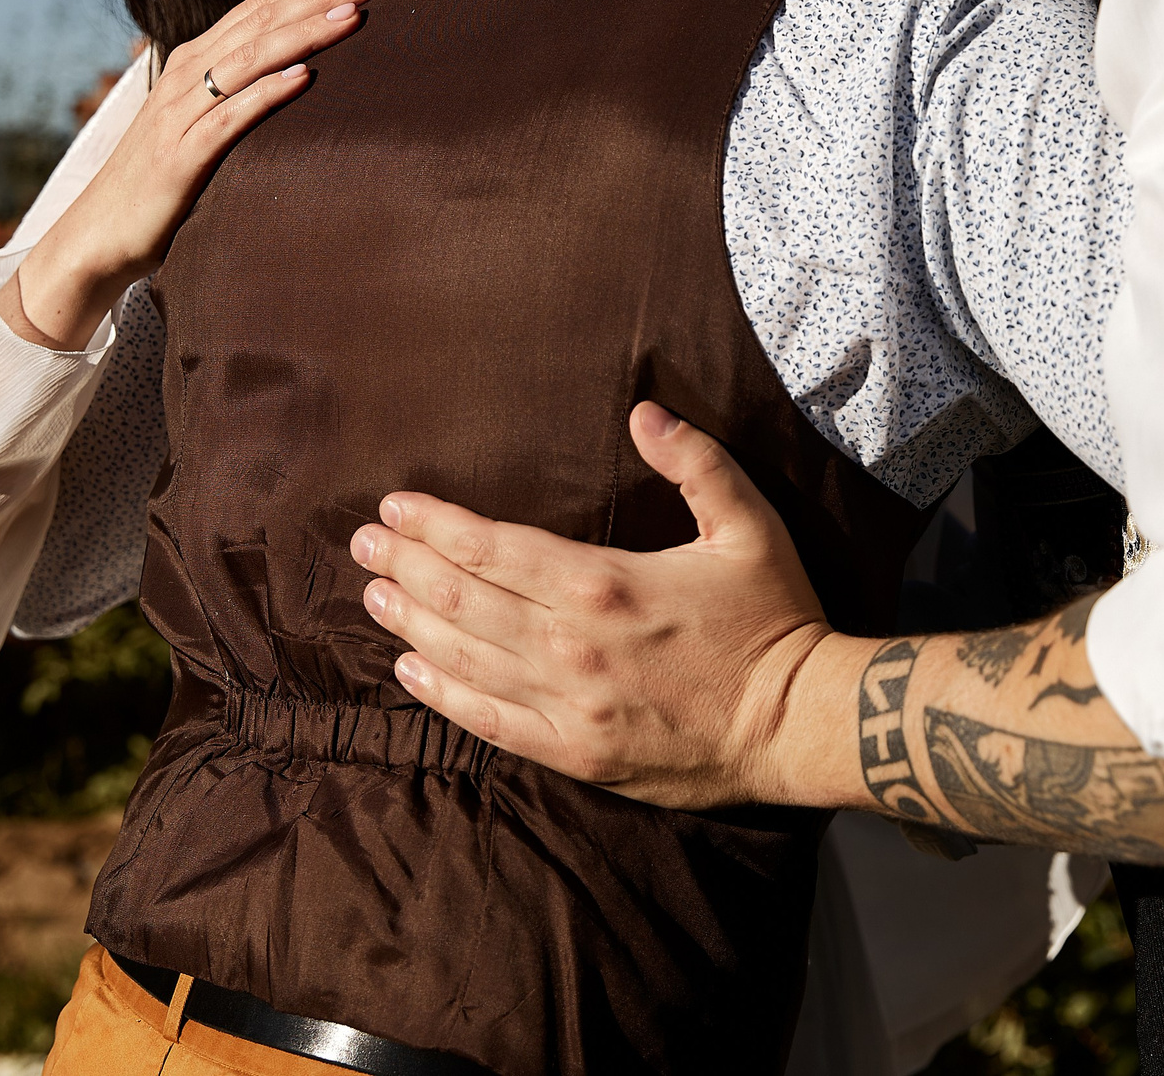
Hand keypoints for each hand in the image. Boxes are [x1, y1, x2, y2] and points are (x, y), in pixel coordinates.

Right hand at [0, 0, 382, 348]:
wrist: (102, 230)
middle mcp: (186, 74)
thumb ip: (236, 88)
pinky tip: (305, 77)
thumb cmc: (162, 176)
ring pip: (251, 58)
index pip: (259, 7)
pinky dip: (268, 92)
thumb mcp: (201, 118)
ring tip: (352, 15)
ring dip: (304, 33)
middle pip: (261, 21)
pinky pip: (231, 116)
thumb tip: (298, 66)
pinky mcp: (182, 154)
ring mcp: (181, 112)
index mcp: (194, 60)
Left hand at [349, 402, 854, 809]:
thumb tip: (644, 410)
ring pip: (465, 659)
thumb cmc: (775, 617)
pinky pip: (492, 723)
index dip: (434, 526)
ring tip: (373, 595)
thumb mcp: (748, 523)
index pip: (492, 549)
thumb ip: (694, 462)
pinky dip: (443, 696)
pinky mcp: (577, 754)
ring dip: (411, 626)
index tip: (393, 508)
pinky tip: (410, 672)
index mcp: (604, 583)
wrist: (801, 724)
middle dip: (406, 566)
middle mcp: (572, 645)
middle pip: (462, 600)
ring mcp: (570, 706)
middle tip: (362, 544)